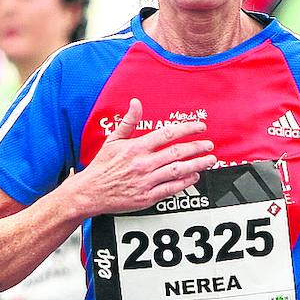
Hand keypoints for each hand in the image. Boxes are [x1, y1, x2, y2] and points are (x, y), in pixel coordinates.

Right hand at [70, 99, 215, 215]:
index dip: (187, 129)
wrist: (90, 192)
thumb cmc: (102, 166)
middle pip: (177, 152)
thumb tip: (136, 103)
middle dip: (197, 147)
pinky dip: (185, 182)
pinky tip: (194, 176)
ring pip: (178, 170)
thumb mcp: (112, 140)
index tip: (200, 127)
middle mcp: (143, 163)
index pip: (167, 134)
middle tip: (209, 145)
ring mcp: (146, 181)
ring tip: (209, 160)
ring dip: (197, 164)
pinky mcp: (147, 197)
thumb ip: (128, 121)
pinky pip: (171, 189)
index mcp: (136, 147)